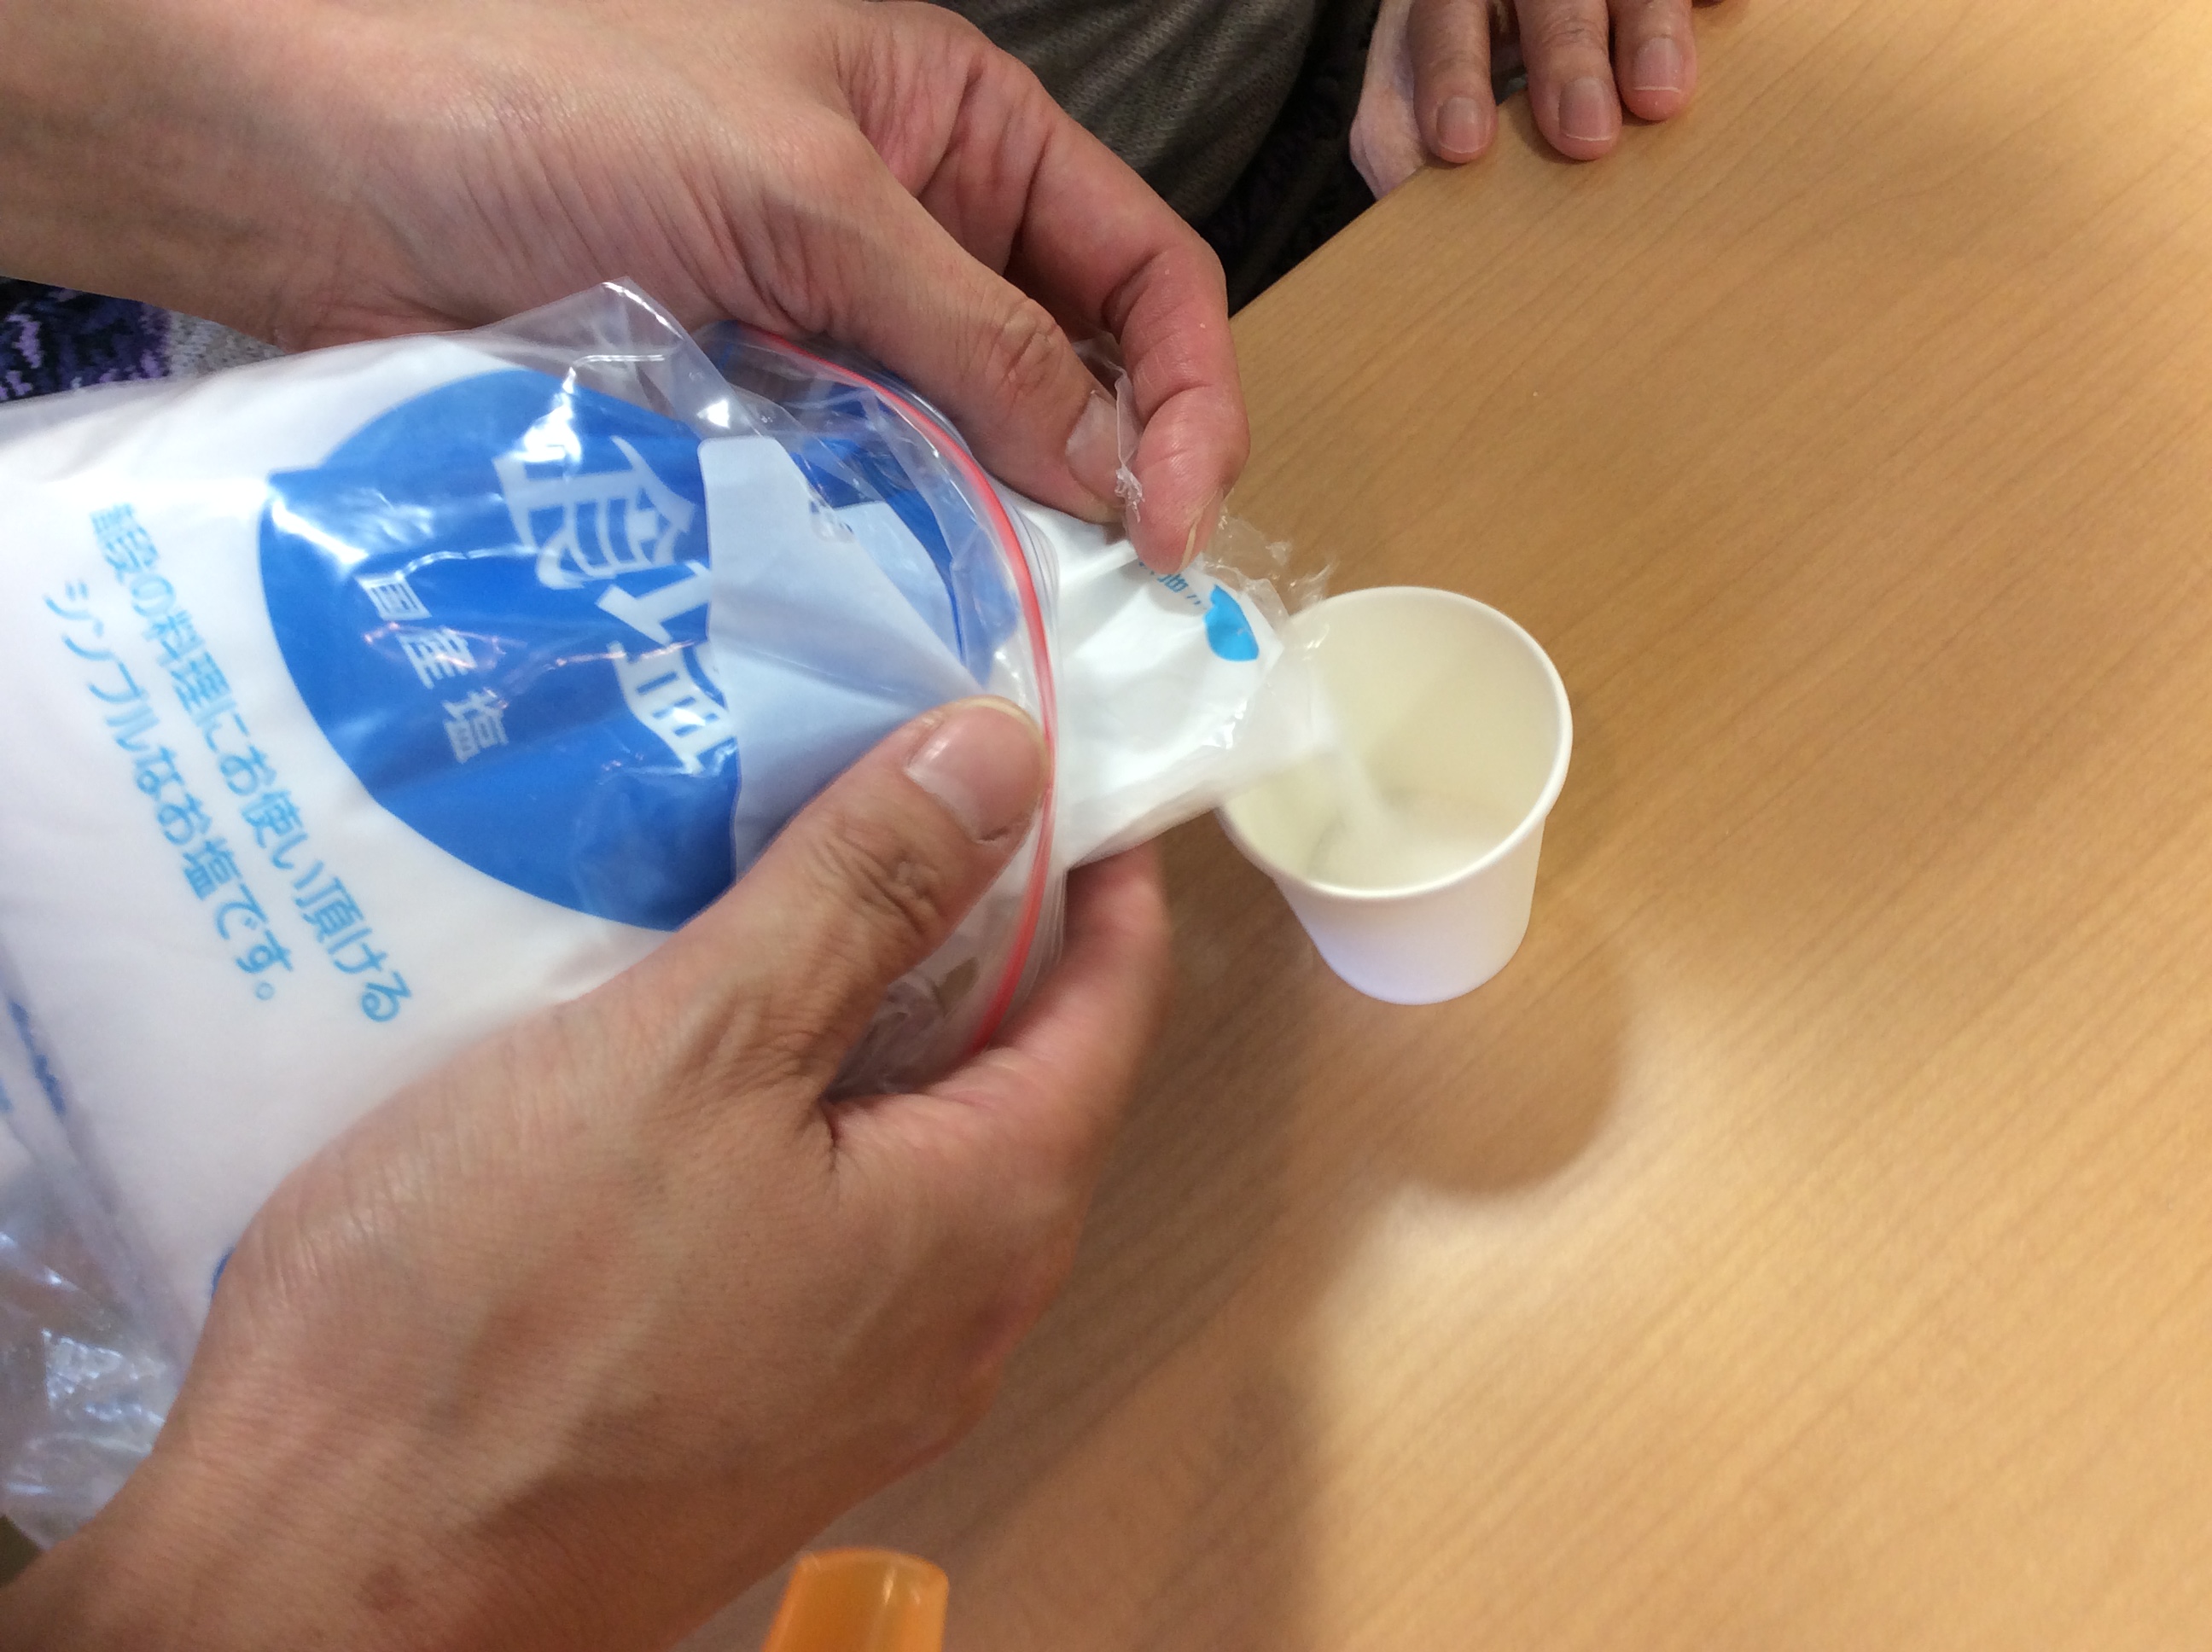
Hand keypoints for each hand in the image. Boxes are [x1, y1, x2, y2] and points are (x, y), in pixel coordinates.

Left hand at [0, 0, 1241, 570]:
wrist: (316, 168)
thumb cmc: (554, 102)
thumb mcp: (804, 191)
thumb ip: (974, 331)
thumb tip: (1117, 472)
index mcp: (955, 132)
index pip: (1139, 269)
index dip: (1187, 395)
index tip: (1178, 528)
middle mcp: (908, 240)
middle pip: (1067, 380)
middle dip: (1106, 491)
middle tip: (1109, 624)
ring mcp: (824, 343)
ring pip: (962, 463)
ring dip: (996, 548)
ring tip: (1010, 645)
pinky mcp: (744, 431)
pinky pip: (854, 511)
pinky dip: (889, 571)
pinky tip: (902, 633)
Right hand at [0, 700, 1171, 1650]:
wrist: (325, 1577)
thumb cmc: (504, 1305)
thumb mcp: (697, 1047)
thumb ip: (863, 893)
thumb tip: (1005, 755)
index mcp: (990, 1214)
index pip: (1114, 999)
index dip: (1096, 866)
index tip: (1039, 750)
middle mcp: (961, 1316)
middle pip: (1022, 1074)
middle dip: (980, 926)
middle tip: (888, 789)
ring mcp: (860, 1381)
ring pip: (915, 1150)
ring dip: (876, 1018)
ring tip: (787, 885)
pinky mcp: (755, 1412)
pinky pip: (828, 1224)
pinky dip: (799, 1113)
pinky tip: (701, 1046)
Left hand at [1353, 0, 1706, 194]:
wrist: (1511, 2)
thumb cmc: (1462, 58)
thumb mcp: (1410, 88)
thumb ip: (1399, 140)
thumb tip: (1408, 209)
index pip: (1442, 23)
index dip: (1451, 78)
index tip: (1461, 144)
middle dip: (1563, 58)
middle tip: (1584, 135)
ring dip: (1645, 32)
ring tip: (1660, 98)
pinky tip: (1723, 14)